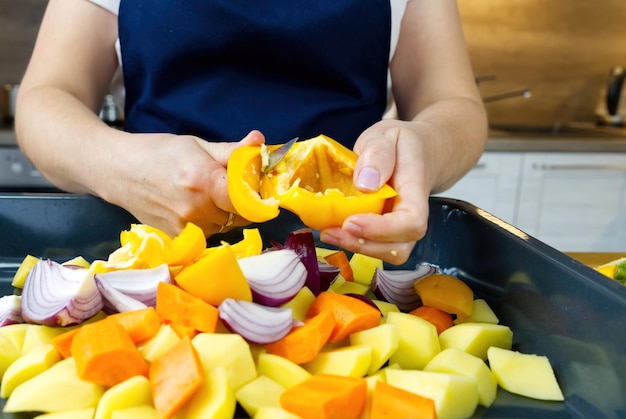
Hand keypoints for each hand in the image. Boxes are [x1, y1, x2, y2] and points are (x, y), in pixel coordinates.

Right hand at [105, 130, 264, 237]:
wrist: (117, 171)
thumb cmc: (159, 152)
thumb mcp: (197, 145)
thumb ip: (232, 151)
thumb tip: (260, 141)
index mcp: (204, 181)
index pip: (248, 200)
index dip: (256, 195)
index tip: (257, 188)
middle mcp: (196, 209)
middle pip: (239, 215)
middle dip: (241, 202)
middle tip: (229, 186)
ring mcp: (185, 227)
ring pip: (224, 226)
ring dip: (225, 214)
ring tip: (208, 195)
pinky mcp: (176, 238)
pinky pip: (207, 234)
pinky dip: (208, 222)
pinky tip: (195, 207)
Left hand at [319, 120, 431, 263]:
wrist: (418, 151)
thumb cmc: (403, 145)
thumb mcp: (388, 135)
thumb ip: (378, 154)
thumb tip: (364, 184)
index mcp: (416, 190)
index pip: (411, 222)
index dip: (382, 230)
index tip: (351, 222)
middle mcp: (413, 215)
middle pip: (399, 247)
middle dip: (364, 245)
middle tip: (330, 231)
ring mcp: (400, 227)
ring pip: (386, 252)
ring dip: (356, 247)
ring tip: (328, 232)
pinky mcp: (385, 230)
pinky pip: (373, 245)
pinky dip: (352, 241)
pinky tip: (332, 228)